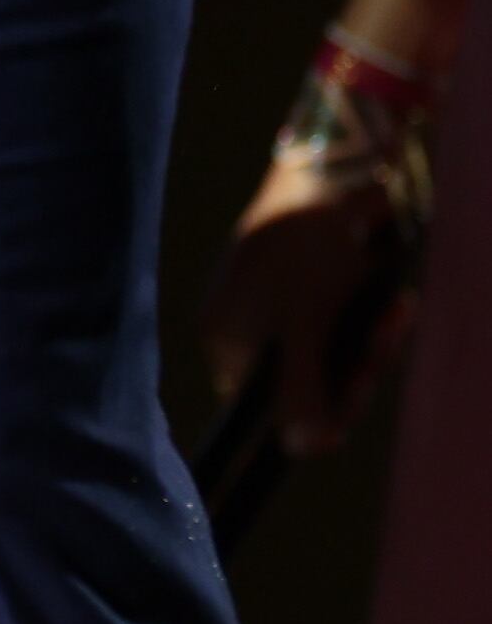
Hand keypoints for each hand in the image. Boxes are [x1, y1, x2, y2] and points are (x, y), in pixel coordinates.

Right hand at [204, 153, 421, 456]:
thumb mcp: (304, 326)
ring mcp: (286, 304)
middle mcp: (251, 324)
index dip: (311, 411)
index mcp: (228, 335)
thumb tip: (299, 449)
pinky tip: (396, 307)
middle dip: (352, 374)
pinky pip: (349, 326)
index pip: (262, 403)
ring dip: (372, 347)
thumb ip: (300, 390)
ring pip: (335, 355)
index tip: (350, 407)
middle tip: (378, 358)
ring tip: (393, 321)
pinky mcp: (319, 286)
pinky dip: (374, 322)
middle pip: (305, 381)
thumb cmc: (310, 250)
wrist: (341, 175)